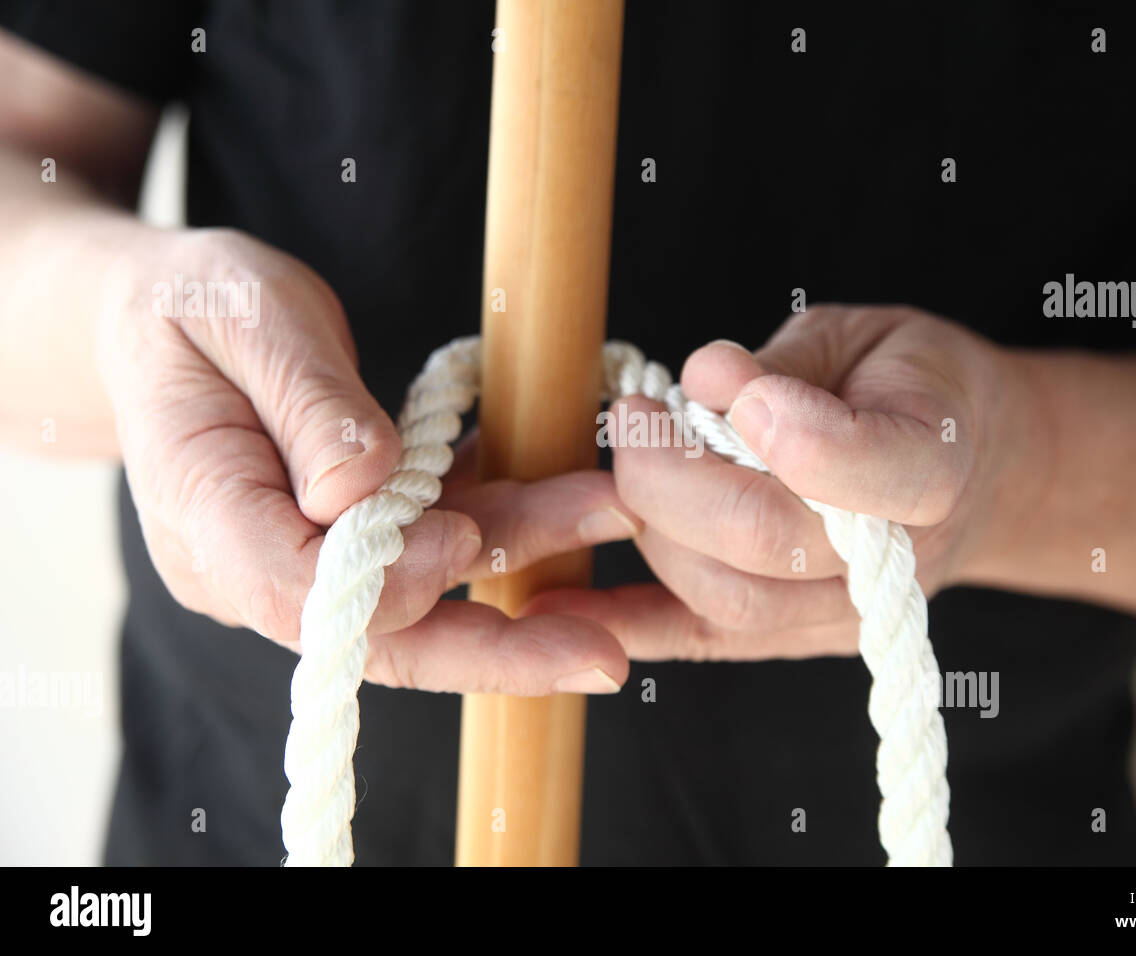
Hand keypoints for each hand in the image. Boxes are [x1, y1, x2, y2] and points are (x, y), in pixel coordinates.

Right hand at [96, 227, 634, 693]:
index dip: (390, 580)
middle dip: (496, 650)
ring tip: (614, 527)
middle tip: (602, 655)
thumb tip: (361, 487)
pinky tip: (577, 508)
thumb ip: (307, 403)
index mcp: (205, 517)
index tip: (461, 538)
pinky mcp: (350, 546)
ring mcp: (305, 566)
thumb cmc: (194, 308)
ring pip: (426, 603)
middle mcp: (253, 568)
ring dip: (524, 574)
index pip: (300, 593)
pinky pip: (433, 555)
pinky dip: (506, 533)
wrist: (165, 322)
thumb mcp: (244, 317)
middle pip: (381, 639)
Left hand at [523, 305, 1038, 660]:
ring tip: (635, 458)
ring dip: (650, 523)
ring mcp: (842, 614)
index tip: (730, 379)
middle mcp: (895, 563)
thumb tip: (700, 380)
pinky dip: (625, 621)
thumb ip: (787, 362)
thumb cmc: (906, 386)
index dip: (786, 428)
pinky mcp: (790, 636)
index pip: (869, 472)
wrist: (966, 468)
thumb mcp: (863, 337)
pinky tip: (559, 600)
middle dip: (671, 472)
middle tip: (636, 413)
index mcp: (934, 465)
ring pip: (722, 594)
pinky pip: (698, 638)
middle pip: (766, 538)